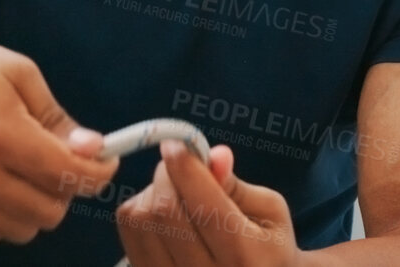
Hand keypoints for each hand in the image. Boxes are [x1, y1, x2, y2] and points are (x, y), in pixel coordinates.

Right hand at [0, 37, 118, 243]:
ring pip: (22, 230)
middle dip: (65, 188)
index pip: (68, 175)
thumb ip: (56, 116)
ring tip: (24, 172)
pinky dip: (4, 215)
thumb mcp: (18, 73)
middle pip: (50, 211)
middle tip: (58, 163)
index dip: (97, 172)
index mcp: (1, 135)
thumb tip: (91, 147)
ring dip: (35, 205)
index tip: (103, 162)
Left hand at [117, 141, 301, 265]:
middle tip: (180, 165)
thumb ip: (237, 184)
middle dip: (167, 174)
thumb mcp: (270, 213)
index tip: (177, 144)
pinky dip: (140, 212)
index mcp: (243, 256)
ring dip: (152, 193)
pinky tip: (162, 215)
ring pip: (140, 221)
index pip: (204, 206)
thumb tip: (215, 155)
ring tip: (176, 194)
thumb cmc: (267, 247)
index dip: (185, 167)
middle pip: (164, 211)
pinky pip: (129, 235)